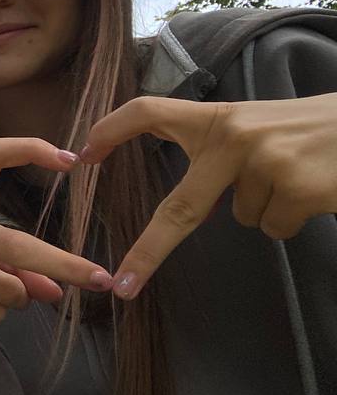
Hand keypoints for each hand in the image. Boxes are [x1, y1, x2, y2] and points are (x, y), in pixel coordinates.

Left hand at [81, 92, 336, 299]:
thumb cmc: (308, 130)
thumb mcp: (255, 124)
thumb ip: (218, 149)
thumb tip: (192, 199)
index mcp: (216, 118)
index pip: (149, 111)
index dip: (111, 128)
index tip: (83, 155)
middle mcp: (233, 137)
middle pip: (178, 209)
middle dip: (149, 251)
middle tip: (124, 283)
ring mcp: (265, 163)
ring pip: (241, 217)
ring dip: (264, 206)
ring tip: (294, 173)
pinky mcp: (297, 189)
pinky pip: (272, 226)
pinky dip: (289, 217)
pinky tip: (312, 188)